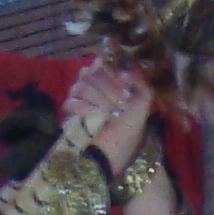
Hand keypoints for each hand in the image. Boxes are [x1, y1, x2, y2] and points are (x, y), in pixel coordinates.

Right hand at [64, 59, 153, 174]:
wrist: (118, 152)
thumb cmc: (130, 127)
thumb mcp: (143, 101)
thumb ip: (140, 80)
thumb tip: (123, 70)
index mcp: (108, 80)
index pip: (103, 62)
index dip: (112, 71)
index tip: (124, 84)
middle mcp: (92, 86)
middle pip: (92, 72)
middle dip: (109, 88)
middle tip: (121, 103)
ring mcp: (80, 98)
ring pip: (81, 86)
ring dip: (99, 100)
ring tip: (110, 114)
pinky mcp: (70, 113)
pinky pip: (71, 101)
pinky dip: (84, 108)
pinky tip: (95, 117)